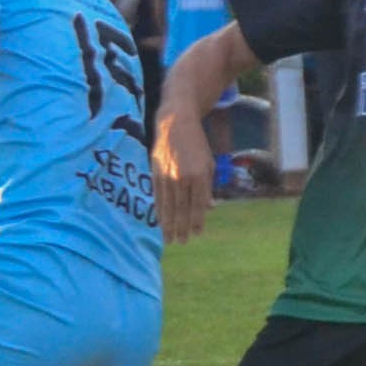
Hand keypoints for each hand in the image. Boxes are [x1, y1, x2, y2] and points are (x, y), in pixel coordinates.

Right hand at [153, 101, 212, 244]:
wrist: (175, 123)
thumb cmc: (196, 145)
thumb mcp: (209, 164)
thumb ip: (208, 187)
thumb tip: (209, 208)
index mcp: (200, 176)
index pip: (198, 205)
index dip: (197, 222)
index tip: (196, 234)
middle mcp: (183, 177)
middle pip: (182, 209)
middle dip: (182, 228)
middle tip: (181, 242)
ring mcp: (168, 176)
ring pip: (168, 206)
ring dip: (169, 224)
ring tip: (169, 238)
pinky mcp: (156, 173)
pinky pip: (157, 196)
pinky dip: (159, 210)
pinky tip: (160, 221)